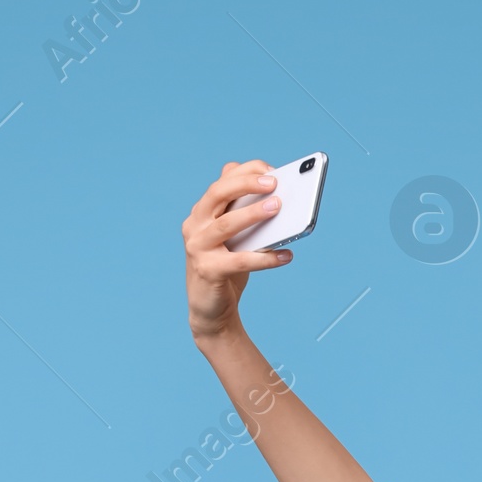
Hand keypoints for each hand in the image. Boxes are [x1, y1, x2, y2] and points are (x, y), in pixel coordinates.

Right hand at [182, 160, 292, 342]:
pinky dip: (266, 258)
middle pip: (218, 193)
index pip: (222, 181)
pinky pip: (240, 261)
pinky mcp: (208, 271)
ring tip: (278, 207)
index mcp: (202, 212)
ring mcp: (197, 247)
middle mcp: (195, 225)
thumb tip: (278, 201)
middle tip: (273, 182)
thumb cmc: (227, 269)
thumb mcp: (236, 239)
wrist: (212, 311)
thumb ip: (247, 219)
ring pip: (227, 224)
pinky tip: (287, 256)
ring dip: (253, 214)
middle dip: (246, 183)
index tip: (271, 171)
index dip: (246, 172)